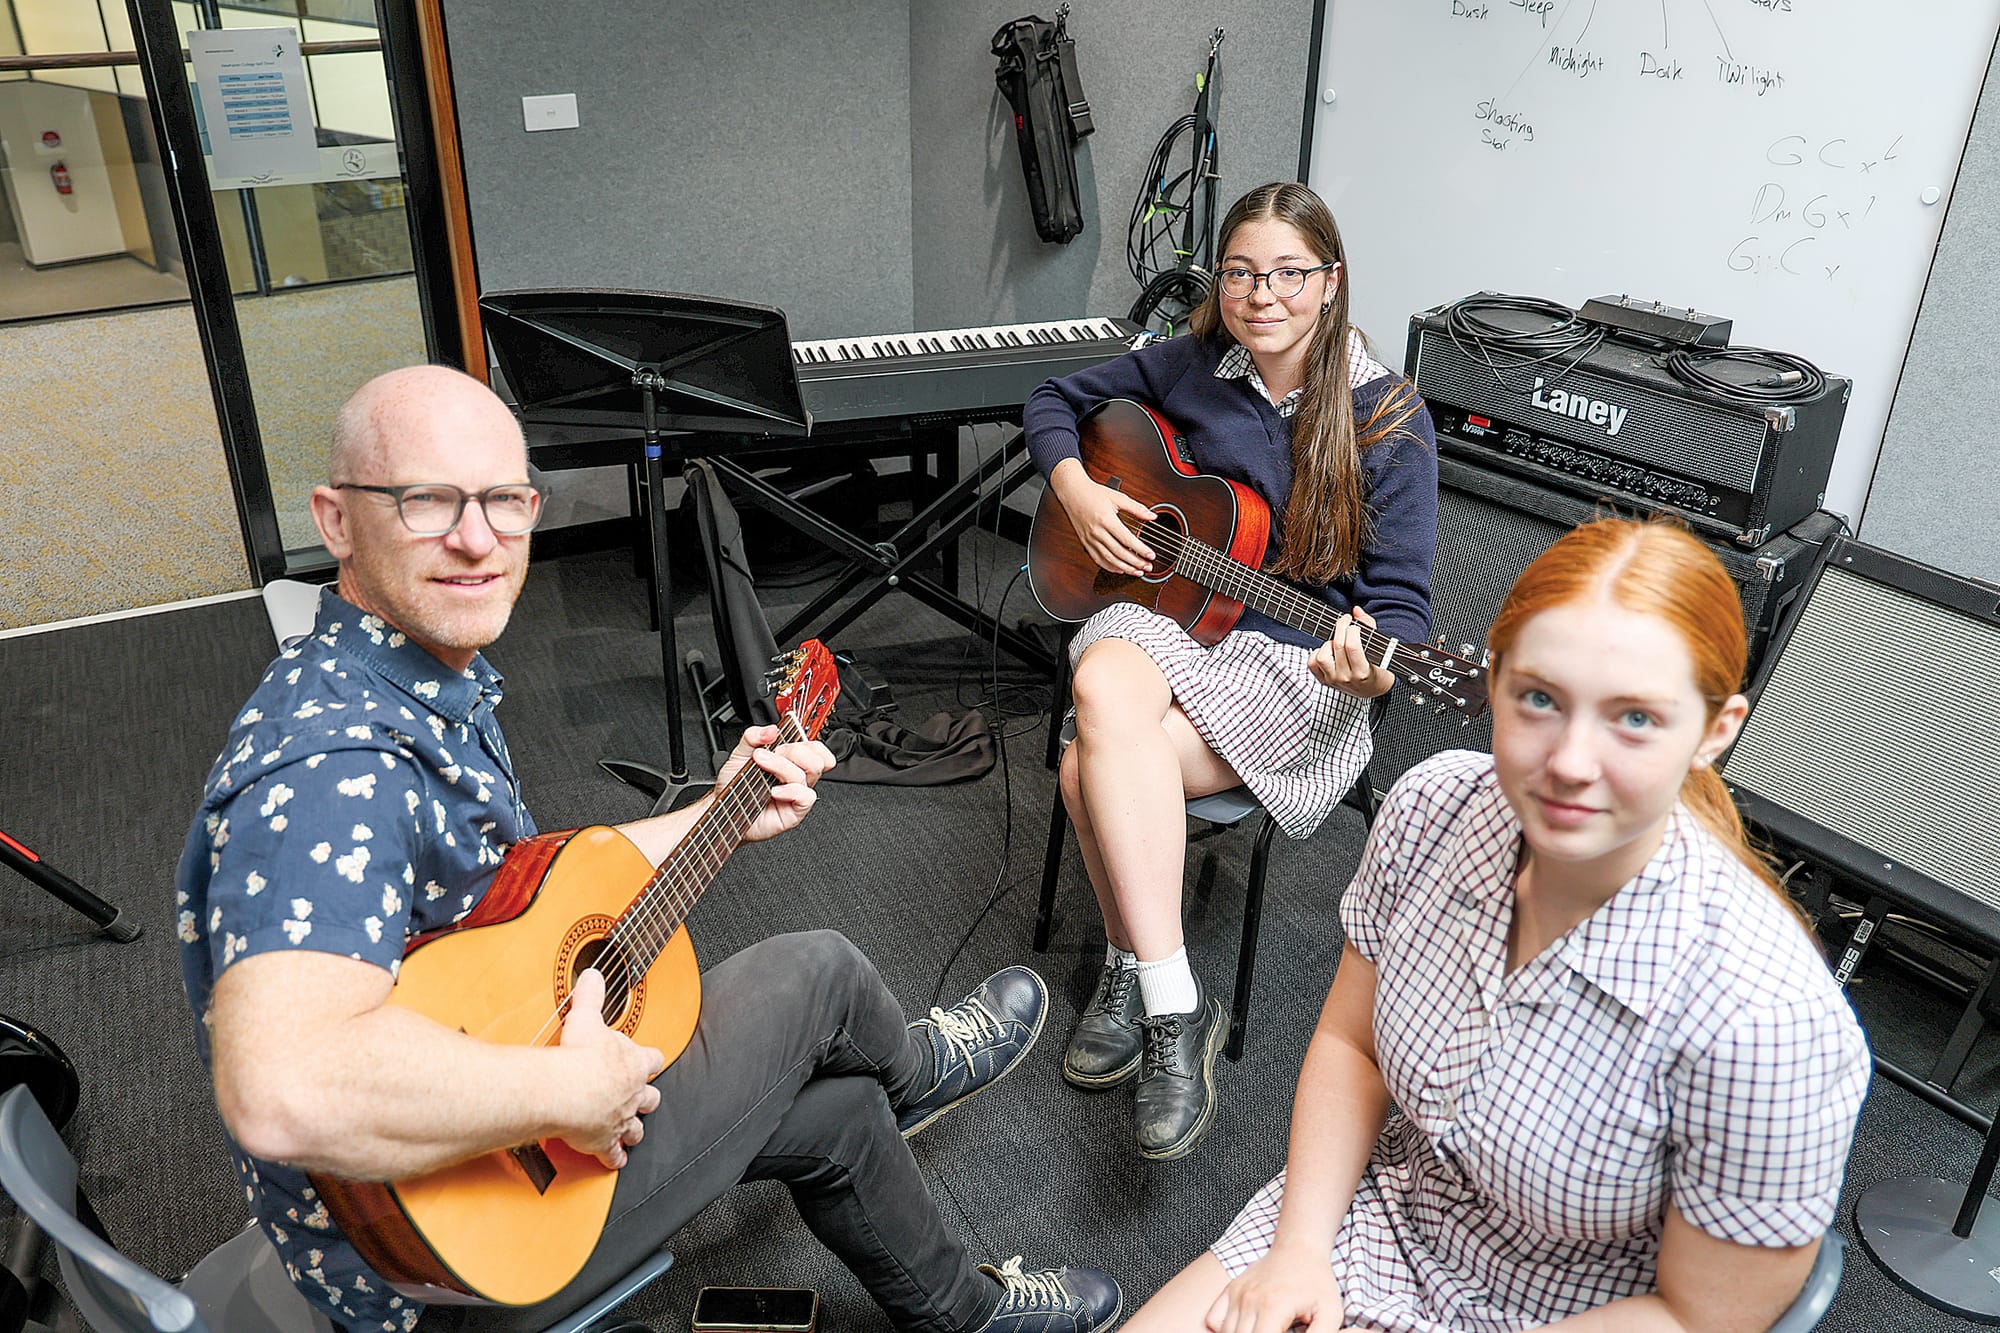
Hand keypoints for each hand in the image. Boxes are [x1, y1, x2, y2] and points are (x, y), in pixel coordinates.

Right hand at [556, 968, 665, 1168]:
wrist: (565, 1090)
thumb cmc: (578, 1056)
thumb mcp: (586, 1016)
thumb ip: (591, 994)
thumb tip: (593, 973)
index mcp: (634, 1063)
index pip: (653, 1060)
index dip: (650, 1060)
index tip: (648, 1060)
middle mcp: (633, 1094)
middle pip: (650, 1098)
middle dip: (647, 1098)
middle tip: (640, 1097)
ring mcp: (620, 1119)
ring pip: (636, 1129)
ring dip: (633, 1129)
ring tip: (631, 1131)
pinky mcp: (604, 1142)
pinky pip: (613, 1155)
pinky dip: (614, 1158)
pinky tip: (615, 1161)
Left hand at [716, 725, 834, 842]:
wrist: (725, 809)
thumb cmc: (735, 786)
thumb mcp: (739, 754)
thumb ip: (753, 736)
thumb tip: (772, 729)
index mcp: (790, 761)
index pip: (814, 747)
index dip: (804, 740)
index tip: (779, 739)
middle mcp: (796, 776)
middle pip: (817, 758)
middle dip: (793, 750)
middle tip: (770, 754)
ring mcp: (797, 793)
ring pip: (809, 773)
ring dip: (782, 766)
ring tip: (762, 765)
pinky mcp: (795, 811)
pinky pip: (806, 796)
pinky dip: (790, 791)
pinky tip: (773, 791)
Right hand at [1051, 459, 1157, 576]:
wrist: (1072, 492)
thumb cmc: (1093, 493)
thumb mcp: (1117, 497)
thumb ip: (1136, 508)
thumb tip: (1152, 516)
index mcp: (1106, 520)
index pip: (1127, 540)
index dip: (1141, 550)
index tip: (1151, 555)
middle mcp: (1097, 532)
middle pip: (1119, 553)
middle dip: (1136, 562)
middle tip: (1148, 566)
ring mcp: (1090, 539)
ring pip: (1109, 559)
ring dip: (1125, 568)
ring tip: (1137, 572)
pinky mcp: (1085, 543)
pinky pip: (1097, 559)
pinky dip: (1109, 567)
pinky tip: (1120, 569)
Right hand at [1203, 1241, 1342, 1332]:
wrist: (1300, 1248)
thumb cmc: (1317, 1282)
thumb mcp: (1330, 1312)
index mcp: (1273, 1307)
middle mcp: (1249, 1300)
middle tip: (1274, 1331)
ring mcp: (1237, 1294)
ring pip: (1226, 1332)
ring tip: (1262, 1330)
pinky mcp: (1230, 1290)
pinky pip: (1213, 1319)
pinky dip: (1224, 1329)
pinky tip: (1244, 1328)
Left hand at [1307, 606, 1393, 699]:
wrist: (1373, 690)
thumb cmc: (1378, 668)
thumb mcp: (1380, 650)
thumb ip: (1369, 626)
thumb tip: (1356, 611)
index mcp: (1362, 672)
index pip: (1352, 646)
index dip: (1352, 629)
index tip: (1355, 624)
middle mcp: (1345, 678)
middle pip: (1337, 645)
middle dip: (1341, 627)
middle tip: (1346, 622)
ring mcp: (1333, 680)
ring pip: (1322, 655)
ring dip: (1328, 644)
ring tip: (1338, 642)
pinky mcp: (1324, 681)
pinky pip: (1312, 663)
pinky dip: (1317, 653)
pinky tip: (1328, 650)